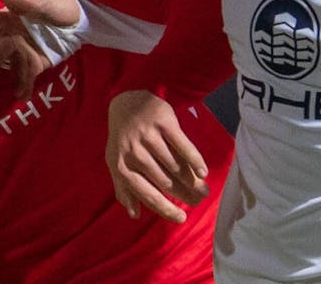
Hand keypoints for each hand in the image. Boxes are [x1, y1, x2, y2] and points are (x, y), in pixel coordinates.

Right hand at [0, 0, 82, 99]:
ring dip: (14, 78)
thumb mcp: (44, 5)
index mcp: (11, 19)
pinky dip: (25, 85)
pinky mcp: (33, 63)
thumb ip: (24, 4)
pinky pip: (25, 75)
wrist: (80, 23)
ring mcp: (21, 50)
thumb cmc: (60, 7)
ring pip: (11, 66)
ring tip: (17, 93)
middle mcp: (11, 35)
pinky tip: (24, 95)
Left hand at [105, 90, 207, 222]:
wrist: (126, 102)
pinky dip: (194, 159)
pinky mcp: (162, 122)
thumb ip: (123, 189)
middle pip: (165, 181)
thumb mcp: (115, 163)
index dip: (166, 209)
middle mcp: (134, 153)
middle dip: (185, 194)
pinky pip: (182, 145)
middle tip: (199, 201)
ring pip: (175, 165)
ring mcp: (149, 137)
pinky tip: (203, 171)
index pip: (147, 194)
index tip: (182, 218)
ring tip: (204, 190)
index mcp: (122, 167)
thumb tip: (134, 215)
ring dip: (192, 181)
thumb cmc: (123, 139)